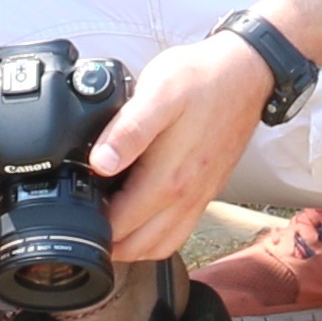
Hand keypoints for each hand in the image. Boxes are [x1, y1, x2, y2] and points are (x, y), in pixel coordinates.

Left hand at [85, 34, 270, 266]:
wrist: (246, 74)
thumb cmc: (201, 79)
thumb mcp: (159, 91)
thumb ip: (129, 130)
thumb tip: (100, 163)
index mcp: (169, 178)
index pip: (121, 226)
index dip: (93, 224)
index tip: (75, 207)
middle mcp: (186, 197)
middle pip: (139, 246)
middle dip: (109, 242)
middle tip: (85, 219)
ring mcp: (199, 197)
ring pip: (160, 245)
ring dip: (132, 245)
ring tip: (108, 223)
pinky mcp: (207, 191)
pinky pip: (179, 231)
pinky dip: (156, 236)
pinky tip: (141, 215)